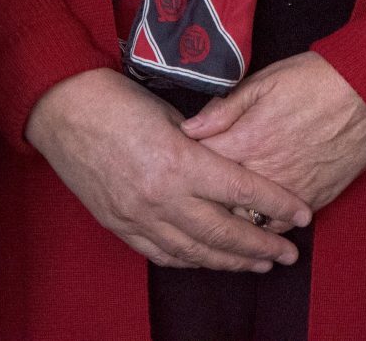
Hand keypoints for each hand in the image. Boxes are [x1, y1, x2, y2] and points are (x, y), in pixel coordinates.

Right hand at [24, 68, 311, 271]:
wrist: (62, 111)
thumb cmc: (117, 101)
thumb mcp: (170, 115)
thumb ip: (203, 143)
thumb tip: (232, 162)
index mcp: (180, 162)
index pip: (242, 192)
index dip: (277, 205)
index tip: (302, 214)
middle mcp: (162, 196)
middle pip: (224, 232)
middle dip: (262, 246)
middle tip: (289, 254)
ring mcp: (139, 216)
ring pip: (195, 251)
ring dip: (231, 261)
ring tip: (258, 264)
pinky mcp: (120, 225)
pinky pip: (162, 254)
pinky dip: (191, 260)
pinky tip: (210, 261)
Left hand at [179, 52, 365, 211]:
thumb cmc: (315, 81)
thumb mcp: (264, 81)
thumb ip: (224, 109)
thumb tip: (189, 128)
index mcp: (247, 140)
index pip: (199, 163)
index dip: (182, 162)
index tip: (172, 161)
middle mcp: (265, 173)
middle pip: (217, 199)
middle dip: (197, 197)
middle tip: (184, 194)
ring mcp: (288, 192)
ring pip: (245, 220)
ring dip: (227, 218)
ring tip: (211, 213)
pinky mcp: (311, 201)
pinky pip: (277, 226)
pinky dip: (261, 226)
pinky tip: (249, 222)